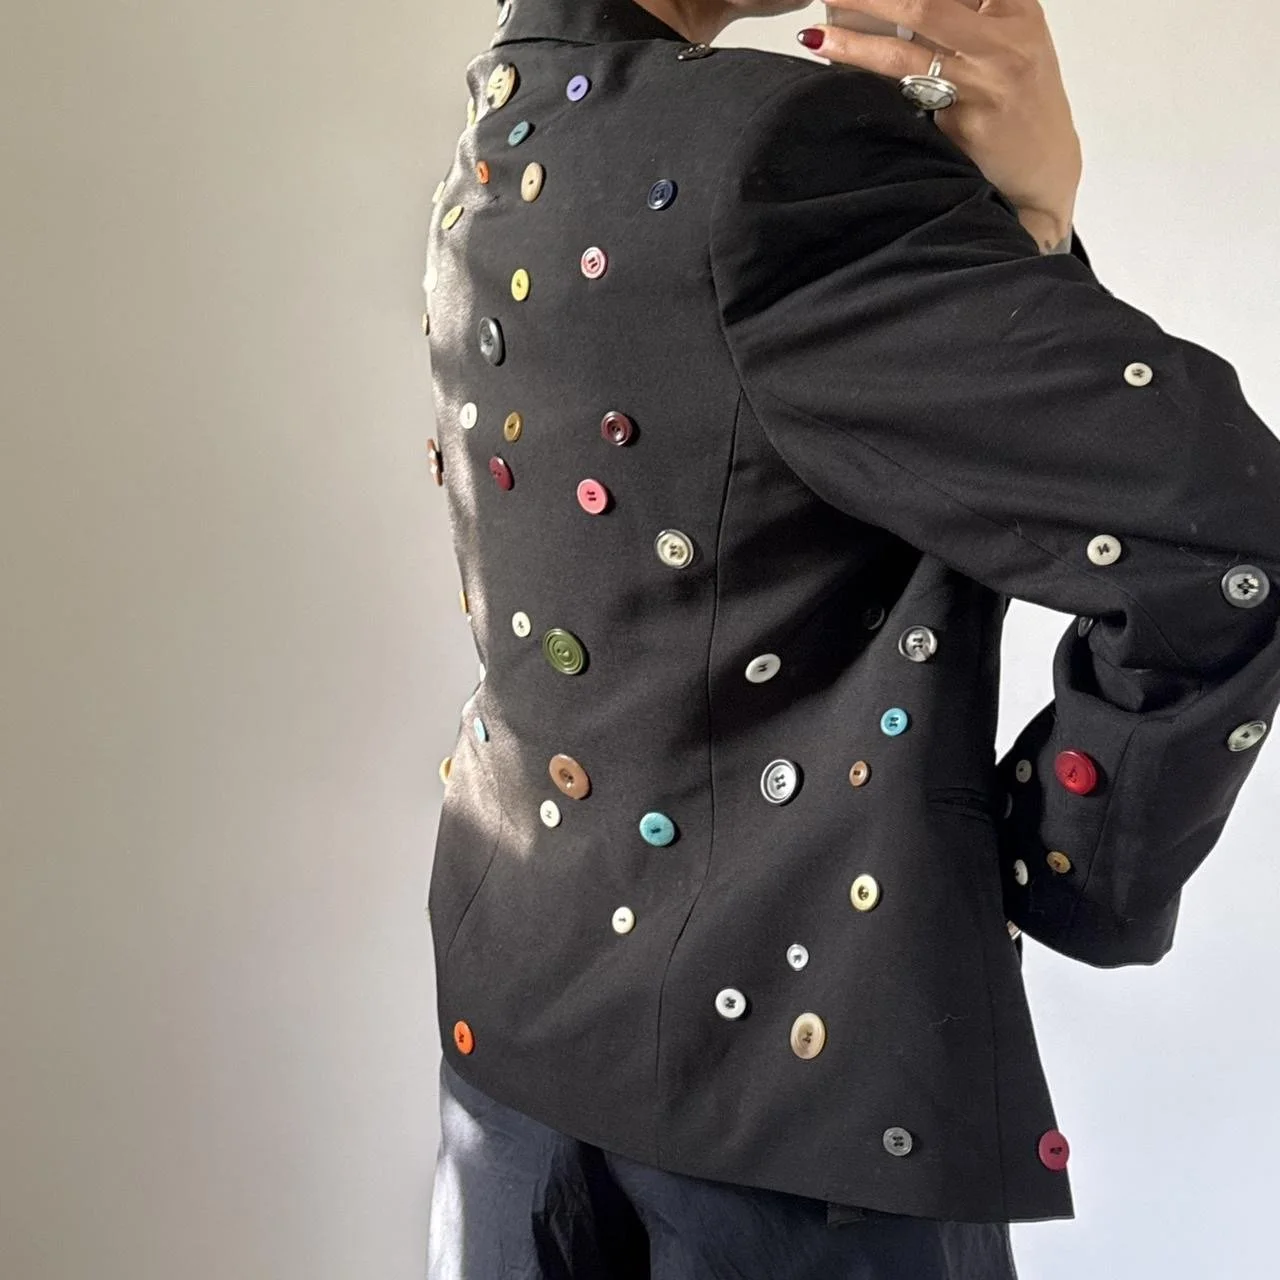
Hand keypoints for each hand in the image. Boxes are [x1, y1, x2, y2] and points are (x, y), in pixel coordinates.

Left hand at [799, 0, 1082, 245]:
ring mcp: (983, 86)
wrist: (1043, 170)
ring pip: (904, 54)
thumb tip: (897, 6)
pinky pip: (904, 101)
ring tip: (817, 37)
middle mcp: (1003, 42)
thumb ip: (966, 12)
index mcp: (1016, 9)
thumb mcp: (1009, 37)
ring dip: (854, 43)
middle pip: (924, 5)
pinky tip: (841, 81)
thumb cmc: (1018, 97)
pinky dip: (869, 88)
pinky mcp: (961, 128)